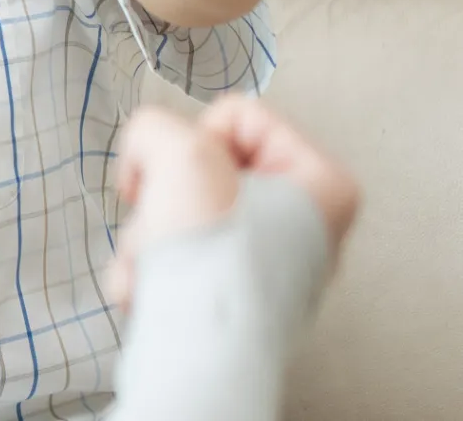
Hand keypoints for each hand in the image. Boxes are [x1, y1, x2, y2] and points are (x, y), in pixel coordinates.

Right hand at [108, 98, 359, 309]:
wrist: (200, 352)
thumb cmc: (214, 259)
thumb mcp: (177, 150)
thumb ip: (155, 126)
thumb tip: (146, 154)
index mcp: (321, 184)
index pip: (236, 116)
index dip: (198, 140)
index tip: (197, 178)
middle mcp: (304, 226)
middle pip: (203, 168)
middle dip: (167, 195)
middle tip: (170, 220)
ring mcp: (267, 263)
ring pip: (182, 212)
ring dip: (149, 234)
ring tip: (154, 262)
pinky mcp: (230, 295)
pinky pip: (178, 254)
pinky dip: (150, 267)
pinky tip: (147, 288)